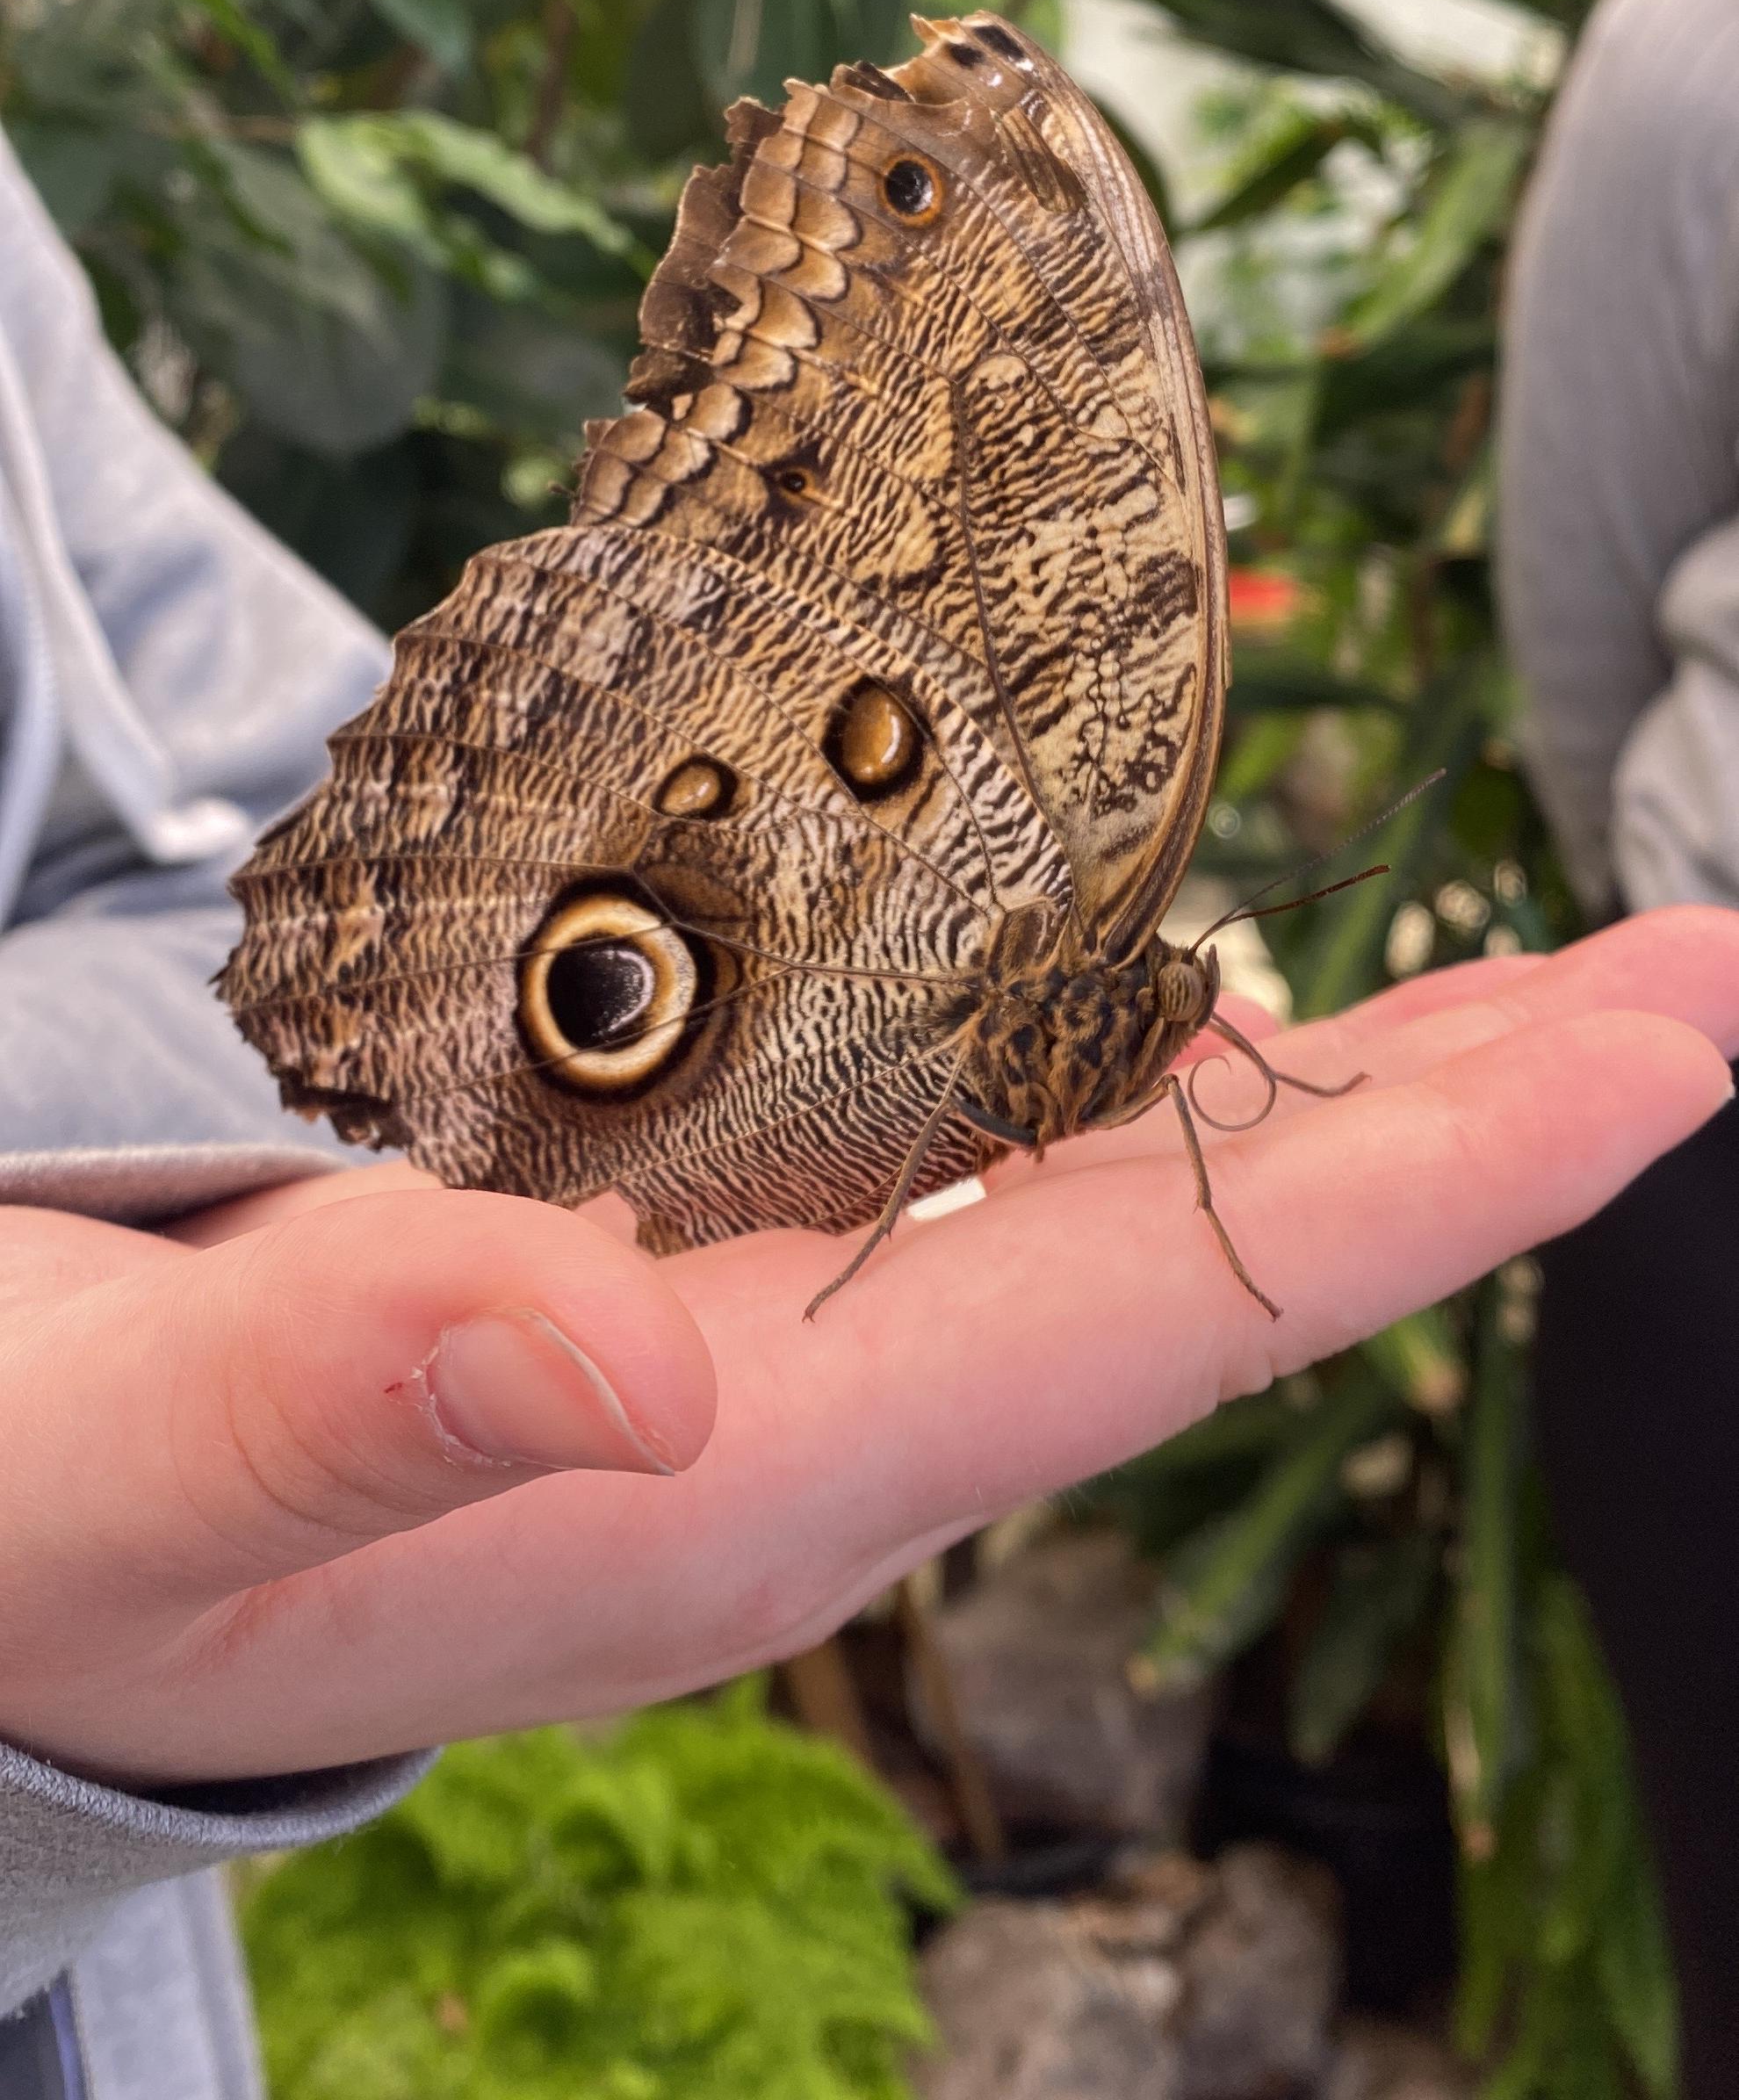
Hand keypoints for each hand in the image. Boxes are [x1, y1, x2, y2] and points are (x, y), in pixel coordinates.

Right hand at [1, 908, 1732, 1791]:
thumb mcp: (128, 1454)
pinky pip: (971, 1176)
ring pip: (1111, 1209)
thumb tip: (655, 1368)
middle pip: (1203, 1261)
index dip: (1439, 1180)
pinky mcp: (683, 1292)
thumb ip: (365, 1397)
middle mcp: (790, 1436)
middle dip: (1473, 1119)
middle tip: (1695, 974)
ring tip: (1525, 989)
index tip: (1665, 1047)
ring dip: (1332, 1089)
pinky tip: (1181, 1014)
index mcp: (717, 1491)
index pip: (1161, 1318)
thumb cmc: (33, 1519)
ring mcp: (749, 1369)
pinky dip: (1115, 1073)